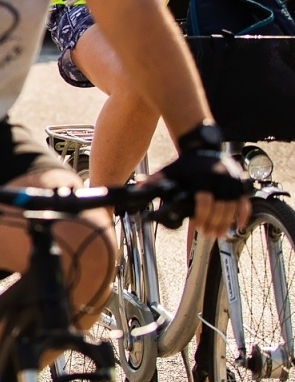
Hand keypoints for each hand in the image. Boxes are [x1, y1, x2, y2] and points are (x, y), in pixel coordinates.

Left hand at [153, 124, 251, 238]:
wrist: (203, 147)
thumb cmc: (184, 164)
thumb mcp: (169, 171)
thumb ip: (155, 182)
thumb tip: (137, 190)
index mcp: (201, 178)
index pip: (204, 200)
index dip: (201, 215)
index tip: (197, 226)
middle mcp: (219, 180)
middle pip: (220, 207)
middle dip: (214, 223)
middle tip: (208, 234)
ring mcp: (231, 182)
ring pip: (233, 207)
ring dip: (227, 223)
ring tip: (219, 234)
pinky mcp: (239, 183)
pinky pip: (245, 201)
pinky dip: (243, 214)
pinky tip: (240, 225)